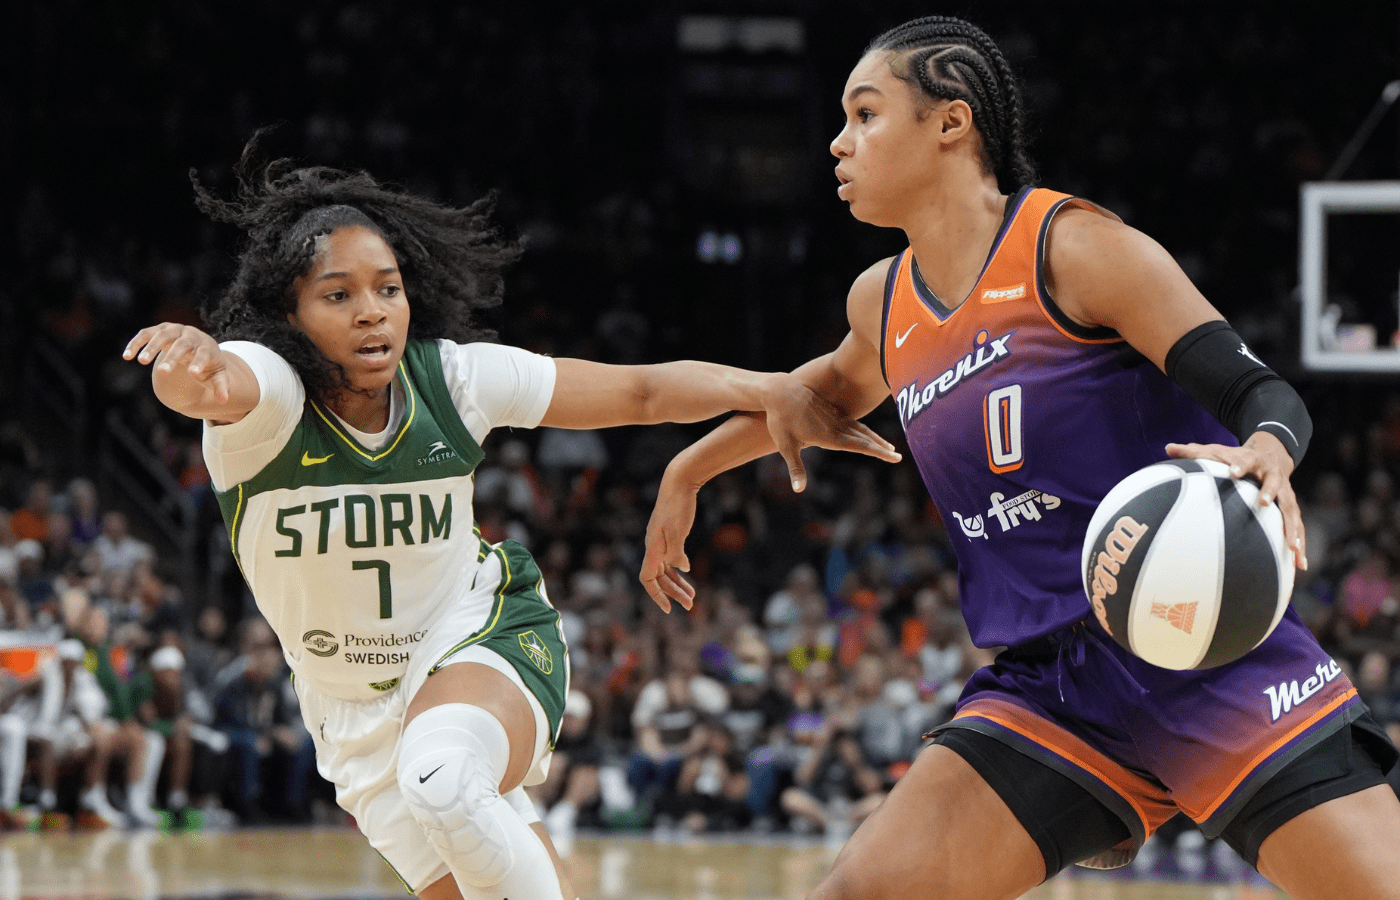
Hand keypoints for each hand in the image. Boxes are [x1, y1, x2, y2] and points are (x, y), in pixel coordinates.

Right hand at [124, 323, 231, 402]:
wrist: (199, 344)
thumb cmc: (208, 364)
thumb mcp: (216, 375)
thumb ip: (220, 387)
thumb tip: (224, 401)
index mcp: (206, 347)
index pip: (204, 354)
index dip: (199, 363)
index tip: (193, 374)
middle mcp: (191, 336)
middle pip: (182, 344)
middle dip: (172, 357)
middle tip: (163, 372)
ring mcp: (175, 330)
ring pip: (162, 335)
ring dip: (151, 347)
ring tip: (140, 361)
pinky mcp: (160, 329)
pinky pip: (146, 334)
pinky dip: (136, 343)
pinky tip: (127, 356)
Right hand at [640, 468, 698, 612]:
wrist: (680, 482)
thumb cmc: (678, 505)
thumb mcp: (679, 530)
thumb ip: (677, 552)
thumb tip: (682, 568)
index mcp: (652, 548)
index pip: (647, 579)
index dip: (656, 595)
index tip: (668, 609)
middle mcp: (654, 547)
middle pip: (659, 578)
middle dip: (673, 593)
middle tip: (690, 606)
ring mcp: (660, 542)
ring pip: (665, 570)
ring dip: (677, 584)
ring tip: (692, 596)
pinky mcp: (669, 536)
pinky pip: (670, 560)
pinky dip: (678, 570)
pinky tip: (688, 574)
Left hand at [758, 375, 899, 491]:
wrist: (780, 391)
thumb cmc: (780, 420)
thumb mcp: (786, 446)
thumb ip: (796, 469)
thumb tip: (798, 490)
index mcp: (829, 436)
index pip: (860, 446)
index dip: (878, 452)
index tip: (895, 458)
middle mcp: (836, 425)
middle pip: (865, 438)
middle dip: (882, 448)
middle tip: (898, 457)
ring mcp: (836, 416)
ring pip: (861, 429)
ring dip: (875, 438)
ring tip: (888, 446)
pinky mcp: (832, 410)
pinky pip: (853, 421)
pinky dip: (864, 430)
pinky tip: (868, 434)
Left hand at [1166, 432, 1306, 570]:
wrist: (1272, 454)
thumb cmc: (1238, 457)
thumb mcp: (1218, 451)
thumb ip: (1194, 452)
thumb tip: (1168, 448)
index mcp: (1255, 462)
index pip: (1247, 461)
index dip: (1240, 465)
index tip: (1232, 471)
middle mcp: (1274, 477)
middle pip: (1275, 485)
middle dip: (1270, 493)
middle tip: (1264, 502)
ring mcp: (1285, 493)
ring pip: (1292, 511)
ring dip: (1293, 529)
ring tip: (1292, 549)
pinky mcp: (1290, 508)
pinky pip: (1297, 527)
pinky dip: (1300, 544)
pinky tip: (1300, 565)